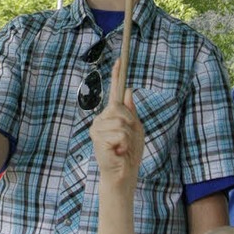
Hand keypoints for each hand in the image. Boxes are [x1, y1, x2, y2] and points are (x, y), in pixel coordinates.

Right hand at [91, 59, 143, 187]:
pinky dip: (124, 144)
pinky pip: (120, 133)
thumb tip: (129, 91)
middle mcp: (101, 118)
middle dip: (131, 124)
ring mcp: (97, 128)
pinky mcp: (97, 138)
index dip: (117, 74)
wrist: (124, 174)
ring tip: (123, 147)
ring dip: (128, 136)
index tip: (120, 59)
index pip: (114, 91)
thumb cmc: (130, 153)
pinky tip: (119, 151)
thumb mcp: (136, 129)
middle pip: (121, 108)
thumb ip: (131, 111)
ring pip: (122, 121)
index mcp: (111, 114)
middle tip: (127, 140)